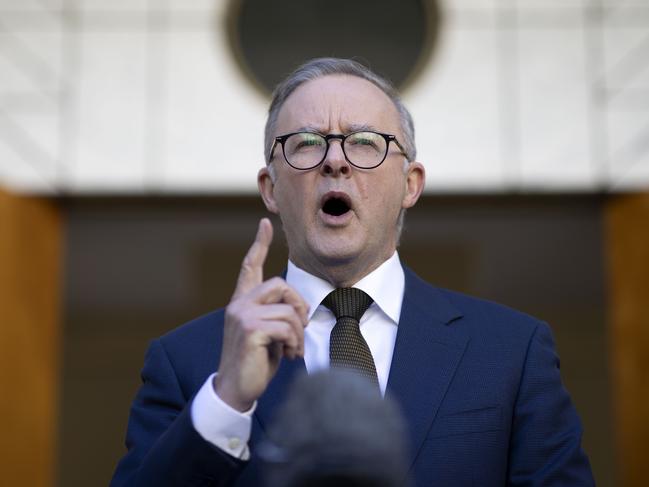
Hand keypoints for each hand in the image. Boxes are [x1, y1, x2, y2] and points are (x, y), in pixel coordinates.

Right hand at [214, 218, 308, 411]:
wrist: (235, 390)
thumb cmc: (254, 363)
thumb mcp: (266, 334)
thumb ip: (275, 315)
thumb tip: (298, 311)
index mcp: (241, 303)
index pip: (249, 267)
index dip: (258, 244)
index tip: (264, 224)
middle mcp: (238, 304)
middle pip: (280, 284)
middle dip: (299, 304)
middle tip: (302, 327)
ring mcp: (242, 315)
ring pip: (288, 310)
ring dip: (299, 333)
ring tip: (294, 348)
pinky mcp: (249, 329)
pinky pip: (286, 326)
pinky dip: (295, 342)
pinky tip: (289, 355)